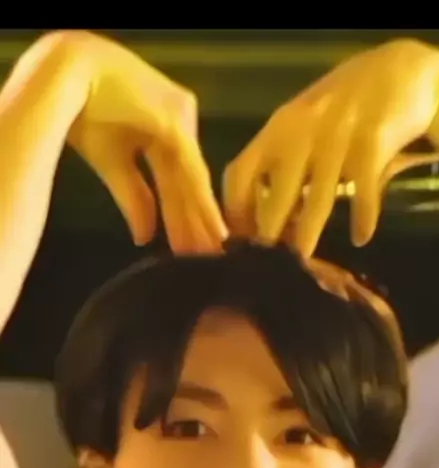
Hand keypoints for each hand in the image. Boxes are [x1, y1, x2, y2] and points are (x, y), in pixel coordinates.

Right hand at [64, 31, 226, 250]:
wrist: (65, 78)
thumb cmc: (82, 113)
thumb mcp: (113, 164)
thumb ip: (134, 199)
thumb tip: (144, 237)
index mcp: (164, 130)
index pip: (176, 181)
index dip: (182, 216)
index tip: (189, 248)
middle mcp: (179, 124)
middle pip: (188, 184)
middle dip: (196, 224)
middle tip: (209, 258)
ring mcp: (181, 121)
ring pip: (194, 180)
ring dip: (203, 219)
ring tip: (215, 252)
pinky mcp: (175, 123)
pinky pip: (192, 170)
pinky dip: (202, 202)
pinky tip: (214, 227)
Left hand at [223, 39, 438, 254]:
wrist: (396, 71)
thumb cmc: (340, 110)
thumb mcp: (301, 129)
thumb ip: (282, 166)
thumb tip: (263, 223)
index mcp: (276, 131)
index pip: (240, 175)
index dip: (236, 212)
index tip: (242, 243)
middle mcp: (301, 133)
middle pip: (276, 195)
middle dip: (269, 234)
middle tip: (267, 266)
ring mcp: (337, 138)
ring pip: (317, 199)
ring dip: (307, 234)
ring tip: (301, 262)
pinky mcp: (373, 142)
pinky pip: (364, 191)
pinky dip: (363, 218)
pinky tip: (361, 237)